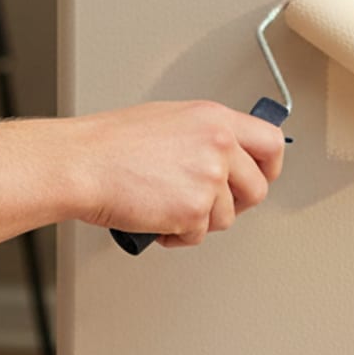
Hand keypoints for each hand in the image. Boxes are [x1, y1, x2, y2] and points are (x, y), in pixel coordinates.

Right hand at [64, 101, 285, 246]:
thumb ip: (205, 136)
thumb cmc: (111, 145)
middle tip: (208, 205)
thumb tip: (224, 156)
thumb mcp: (169, 121)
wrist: (83, 164)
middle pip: (257, 188)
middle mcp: (219, 146)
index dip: (269, 167)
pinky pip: (199, 236)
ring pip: (227, 217)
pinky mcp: (194, 211)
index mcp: (215, 119)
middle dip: (235, 204)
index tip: (261, 176)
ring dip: (200, 221)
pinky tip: (158, 219)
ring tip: (168, 207)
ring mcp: (209, 179)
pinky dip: (178, 235)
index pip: (270, 142)